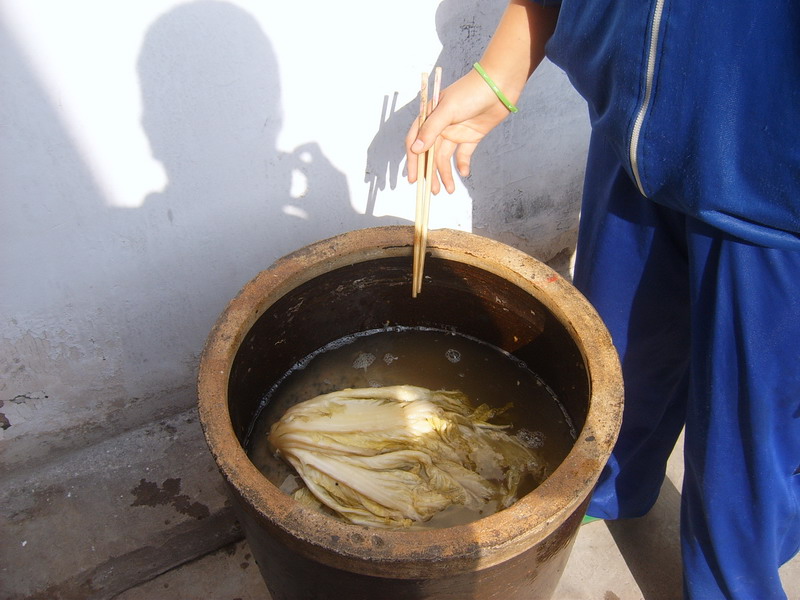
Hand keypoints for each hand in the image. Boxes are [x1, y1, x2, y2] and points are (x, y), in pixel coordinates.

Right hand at [405, 69, 513, 193]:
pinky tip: (464, 174)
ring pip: (446, 157)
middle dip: (431, 173)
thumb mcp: (447, 110)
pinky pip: (464, 154)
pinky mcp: (472, 136)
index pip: (416, 141)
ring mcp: (456, 131)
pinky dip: (462, 165)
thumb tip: (416, 149)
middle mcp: (440, 126)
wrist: (499, 85)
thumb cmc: (470, 92)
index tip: (414, 178)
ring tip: (448, 190)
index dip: (414, 161)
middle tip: (432, 190)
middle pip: (431, 154)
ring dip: (446, 174)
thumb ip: (431, 130)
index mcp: (430, 117)